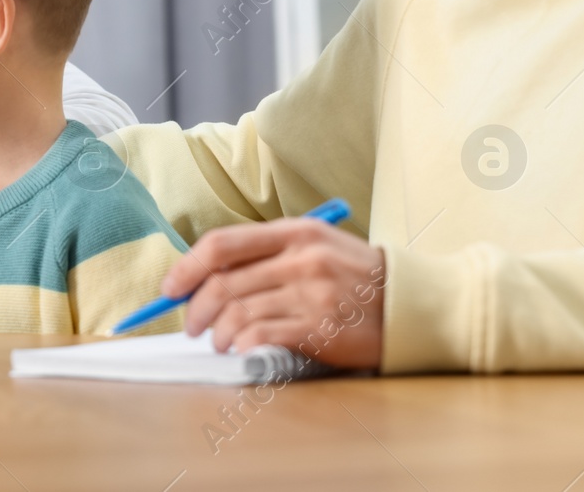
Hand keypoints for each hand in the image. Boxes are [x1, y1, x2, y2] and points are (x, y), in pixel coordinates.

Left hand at [158, 217, 385, 368]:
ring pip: (237, 312)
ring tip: (219, 342)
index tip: (170, 288)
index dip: (187, 267)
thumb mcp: (316, 245)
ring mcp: (310, 293)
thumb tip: (208, 277)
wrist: (413, 305)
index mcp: (294, 232)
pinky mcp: (319, 328)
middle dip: (196, 308)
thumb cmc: (356, 277)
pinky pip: (261, 336)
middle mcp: (299, 259)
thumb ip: (268, 254)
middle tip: (192, 326)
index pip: (222, 244)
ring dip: (218, 333)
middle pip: (222, 282)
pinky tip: (241, 351)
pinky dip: (241, 345)